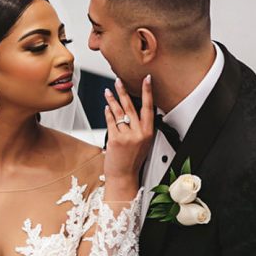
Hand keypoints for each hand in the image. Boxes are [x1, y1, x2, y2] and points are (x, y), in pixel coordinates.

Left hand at [103, 75, 154, 198]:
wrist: (123, 176)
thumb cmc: (132, 160)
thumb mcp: (143, 143)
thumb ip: (140, 128)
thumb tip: (132, 111)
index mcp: (148, 132)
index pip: (149, 107)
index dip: (148, 92)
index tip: (147, 79)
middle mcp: (139, 133)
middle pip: (131, 106)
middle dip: (123, 91)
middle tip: (118, 80)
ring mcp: (127, 136)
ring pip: (119, 112)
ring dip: (112, 100)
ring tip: (108, 91)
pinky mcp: (115, 139)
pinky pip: (111, 121)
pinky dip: (108, 113)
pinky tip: (106, 108)